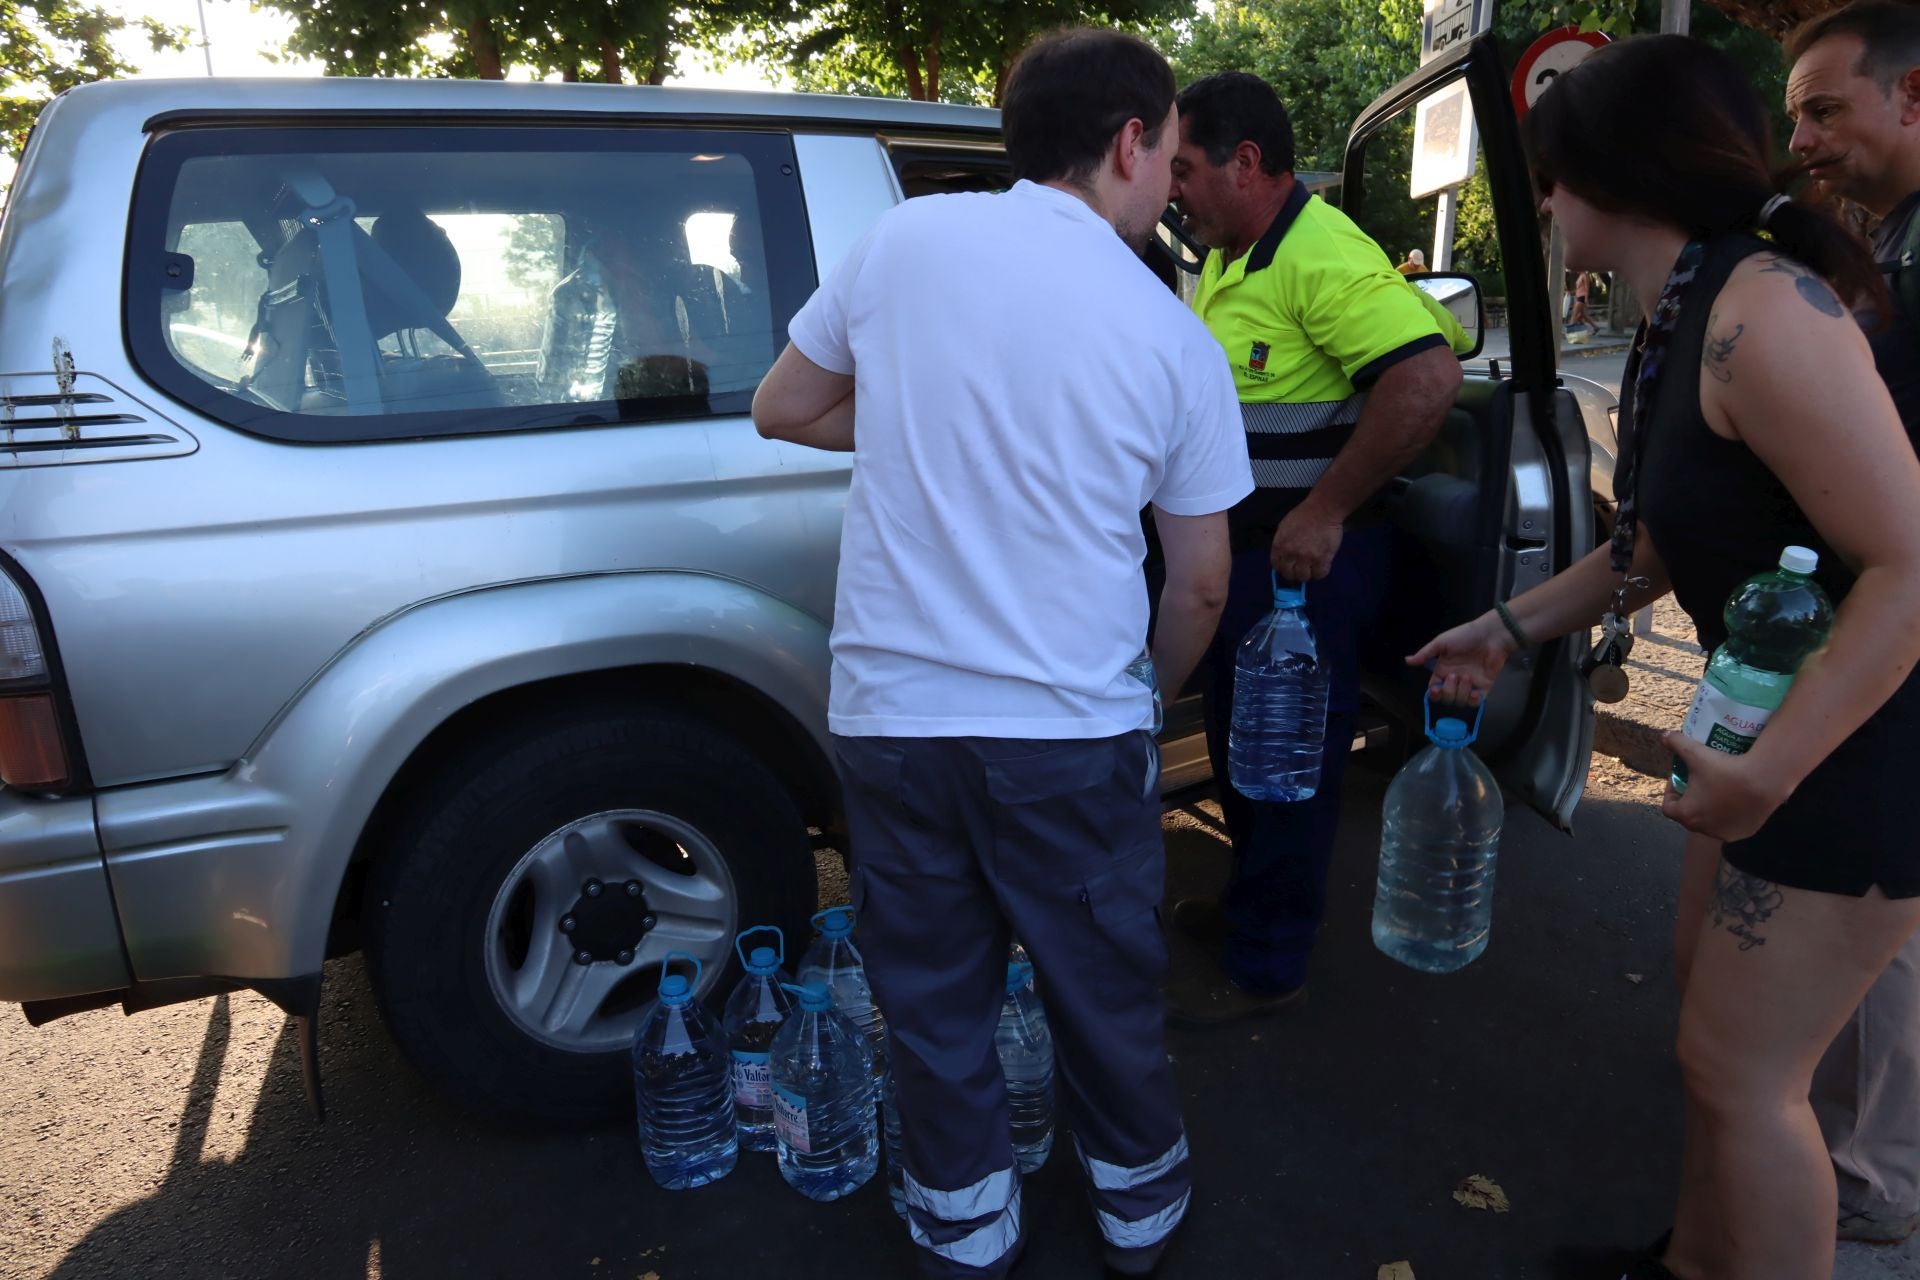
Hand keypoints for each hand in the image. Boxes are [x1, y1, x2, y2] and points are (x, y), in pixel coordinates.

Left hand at [1271, 505, 1343, 581]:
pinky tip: (1322, 565)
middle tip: (1302, 568)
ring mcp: (1306, 558)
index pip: (1277, 566)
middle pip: (1290, 574)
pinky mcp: (1322, 559)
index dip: (1283, 568)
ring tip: (1313, 566)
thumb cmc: (1303, 515)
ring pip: (1304, 577)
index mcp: (1279, 546)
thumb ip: (1282, 543)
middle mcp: (1291, 554)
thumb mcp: (1284, 528)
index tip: (1289, 567)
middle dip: (1295, 573)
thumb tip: (1283, 558)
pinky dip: (1320, 572)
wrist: (1322, 510)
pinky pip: (1320, 574)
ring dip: (1308, 573)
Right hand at [1407, 613, 1514, 704]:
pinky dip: (1473, 701)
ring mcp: (1470, 685)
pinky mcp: (1484, 688)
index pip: (1435, 689)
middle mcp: (1456, 680)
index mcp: (1444, 671)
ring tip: (1468, 677)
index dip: (1434, 694)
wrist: (1491, 635)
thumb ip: (1425, 654)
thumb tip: (1407, 660)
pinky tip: (1474, 692)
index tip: (1436, 689)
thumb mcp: (1441, 642)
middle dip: (1448, 691)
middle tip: (1455, 676)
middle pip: (1446, 698)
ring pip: (1460, 702)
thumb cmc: (1466, 636)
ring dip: (1461, 692)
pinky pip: (1477, 703)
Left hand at [1660, 733, 1790, 842]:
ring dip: (1707, 810)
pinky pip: (1730, 825)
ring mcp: (1724, 833)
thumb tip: (1664, 735)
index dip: (1670, 792)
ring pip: (1709, 823)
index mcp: (1686, 814)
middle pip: (1689, 816)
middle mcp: (1703, 829)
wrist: (1763, 780)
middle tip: (1697, 783)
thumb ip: (1676, 743)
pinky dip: (1727, 816)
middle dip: (1689, 800)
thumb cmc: (1724, 769)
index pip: (1668, 807)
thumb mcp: (1696, 752)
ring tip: (1715, 791)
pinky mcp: (1743, 833)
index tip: (1680, 779)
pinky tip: (1732, 800)